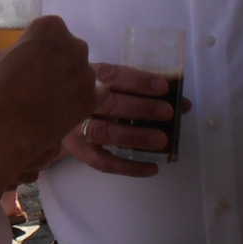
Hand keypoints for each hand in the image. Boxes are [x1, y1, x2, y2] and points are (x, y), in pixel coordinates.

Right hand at [0, 15, 98, 180]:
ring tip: (46, 98)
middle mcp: (74, 45)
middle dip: (53, 62)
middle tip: (34, 81)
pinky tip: (66, 107)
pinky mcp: (92, 99)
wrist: (2, 129)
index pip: (45, 31)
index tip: (24, 62)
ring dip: (67, 80)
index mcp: (49, 27)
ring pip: (79, 72)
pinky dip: (84, 98)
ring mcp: (86, 73)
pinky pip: (95, 94)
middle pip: (66, 49)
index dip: (34, 47)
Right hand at [57, 63, 190, 178]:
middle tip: (167, 112)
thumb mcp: (115, 86)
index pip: (112, 75)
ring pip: (103, 133)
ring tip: (161, 140)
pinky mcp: (77, 150)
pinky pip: (102, 162)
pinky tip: (152, 168)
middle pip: (108, 105)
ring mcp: (74, 127)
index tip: (163, 86)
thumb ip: (146, 93)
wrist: (58, 113)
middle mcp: (78, 101)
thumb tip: (184, 104)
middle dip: (140, 108)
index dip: (138, 80)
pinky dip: (128, 167)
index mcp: (89, 77)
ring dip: (134, 137)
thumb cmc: (97, 96)